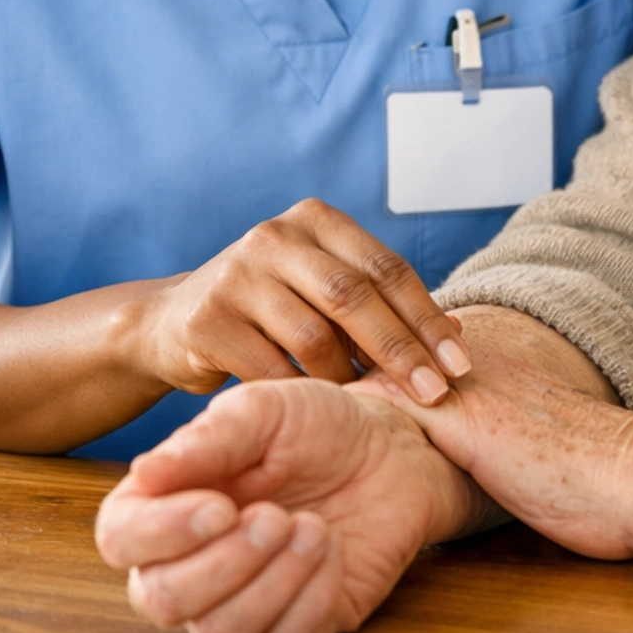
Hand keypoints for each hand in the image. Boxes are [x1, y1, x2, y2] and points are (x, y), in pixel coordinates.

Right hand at [95, 378, 497, 632]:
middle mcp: (194, 560)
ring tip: (313, 527)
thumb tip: (143, 473)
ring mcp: (245, 599)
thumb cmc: (319, 424)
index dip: (159, 533)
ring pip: (217, 632)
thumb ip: (207, 440)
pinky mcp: (299, 624)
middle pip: (160, 600)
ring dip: (268, 582)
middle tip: (277, 516)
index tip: (219, 505)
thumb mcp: (267, 411)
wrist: (396, 448)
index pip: (120, 539)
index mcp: (169, 502)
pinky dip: (312, 593)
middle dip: (221, 563)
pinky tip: (334, 548)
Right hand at [118, 198, 471, 405]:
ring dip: (350, 378)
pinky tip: (322, 413)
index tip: (462, 363)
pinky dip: (304, 395)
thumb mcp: (323, 292)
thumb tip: (457, 333)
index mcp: (315, 220)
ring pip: (314, 336)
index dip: (427, 317)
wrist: (170, 324)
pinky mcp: (207, 318)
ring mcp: (236, 274)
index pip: (386, 267)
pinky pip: (271, 370)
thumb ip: (381, 305)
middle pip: (353, 296)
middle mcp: (275, 236)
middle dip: (401, 350)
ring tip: (372, 407)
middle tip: (437, 394)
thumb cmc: (269, 310)